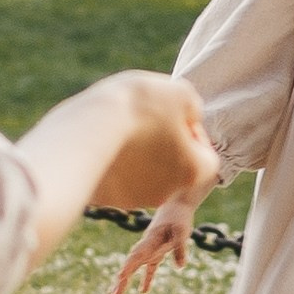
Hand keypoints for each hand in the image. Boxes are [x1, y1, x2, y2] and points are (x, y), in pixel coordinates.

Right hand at [14, 71, 222, 275]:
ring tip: (120, 128)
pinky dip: (113, 165)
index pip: (206, 156)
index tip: (174, 115)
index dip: (193, 133)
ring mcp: (134, 199)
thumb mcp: (178, 94)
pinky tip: (101, 141)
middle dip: (163, 146)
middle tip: (145, 120)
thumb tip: (189, 116)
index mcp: (194, 171)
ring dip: (137, 156)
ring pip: (142, 175)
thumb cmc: (139, 108)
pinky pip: (114, 181)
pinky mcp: (106, 199)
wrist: (87, 129)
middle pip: (173, 168)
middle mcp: (167, 192)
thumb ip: (191, 108)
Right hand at [113, 196, 195, 293]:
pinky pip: (150, 268)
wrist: (176, 205)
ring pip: (135, 267)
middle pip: (131, 264)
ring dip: (125, 281)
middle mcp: (146, 246)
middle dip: (121, 280)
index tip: (119, 277)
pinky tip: (143, 291)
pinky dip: (146, 279)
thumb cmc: (179, 217)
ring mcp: (150, 250)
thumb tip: (180, 267)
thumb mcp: (182, 231)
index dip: (128, 267)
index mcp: (150, 240)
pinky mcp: (157, 252)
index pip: (137, 256)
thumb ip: (180, 248)